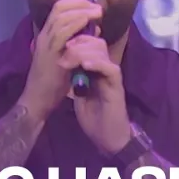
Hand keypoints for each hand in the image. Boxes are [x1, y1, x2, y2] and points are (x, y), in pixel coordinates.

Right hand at [18, 0, 102, 122]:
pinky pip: (61, 33)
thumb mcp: (66, 57)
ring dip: (81, 11)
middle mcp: (44, 36)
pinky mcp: (50, 54)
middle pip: (59, 8)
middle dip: (79, 1)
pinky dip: (75, 24)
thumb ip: (76, 42)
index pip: (58, 8)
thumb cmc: (53, 82)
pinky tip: (86, 21)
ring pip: (61, 17)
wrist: (38, 100)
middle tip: (96, 3)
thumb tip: (93, 28)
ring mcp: (46, 44)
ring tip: (97, 11)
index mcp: (47, 35)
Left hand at [58, 35, 130, 154]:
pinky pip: (110, 69)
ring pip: (102, 52)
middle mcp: (105, 68)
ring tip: (69, 58)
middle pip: (96, 43)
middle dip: (78, 43)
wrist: (107, 138)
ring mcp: (112, 76)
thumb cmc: (93, 118)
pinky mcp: (117, 86)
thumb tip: (64, 62)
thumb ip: (75, 77)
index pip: (90, 45)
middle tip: (64, 51)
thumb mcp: (78, 93)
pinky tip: (85, 64)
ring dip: (83, 52)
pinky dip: (97, 63)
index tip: (61, 44)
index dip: (77, 40)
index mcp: (96, 69)